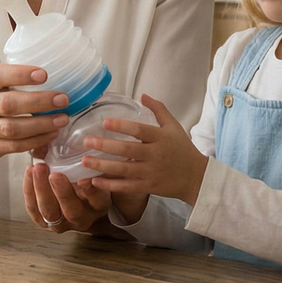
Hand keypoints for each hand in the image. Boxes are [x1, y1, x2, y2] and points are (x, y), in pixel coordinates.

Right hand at [0, 63, 69, 160]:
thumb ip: (11, 77)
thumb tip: (55, 75)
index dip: (20, 75)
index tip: (44, 74)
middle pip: (7, 104)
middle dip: (38, 102)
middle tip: (62, 99)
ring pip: (12, 129)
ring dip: (41, 124)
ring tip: (62, 119)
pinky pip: (14, 146)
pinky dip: (36, 140)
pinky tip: (52, 133)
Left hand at [22, 162, 111, 234]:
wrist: (77, 203)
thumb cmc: (86, 181)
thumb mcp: (92, 172)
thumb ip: (87, 163)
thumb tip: (70, 143)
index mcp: (98, 206)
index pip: (97, 200)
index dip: (90, 191)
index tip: (83, 180)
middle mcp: (81, 218)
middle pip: (72, 211)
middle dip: (62, 193)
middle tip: (54, 175)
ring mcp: (61, 223)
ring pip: (50, 212)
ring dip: (41, 190)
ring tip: (37, 169)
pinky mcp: (43, 222)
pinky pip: (33, 208)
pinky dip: (30, 190)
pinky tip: (29, 172)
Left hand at [82, 95, 208, 205]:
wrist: (196, 177)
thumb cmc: (183, 149)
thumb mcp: (174, 126)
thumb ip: (158, 110)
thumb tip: (143, 95)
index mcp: (161, 138)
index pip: (139, 131)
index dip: (122, 126)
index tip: (105, 123)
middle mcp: (155, 155)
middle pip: (127, 150)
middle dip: (105, 146)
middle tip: (86, 142)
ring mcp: (151, 172)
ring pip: (124, 170)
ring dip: (103, 166)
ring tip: (85, 161)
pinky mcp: (149, 187)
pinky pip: (127, 187)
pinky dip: (111, 185)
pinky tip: (95, 181)